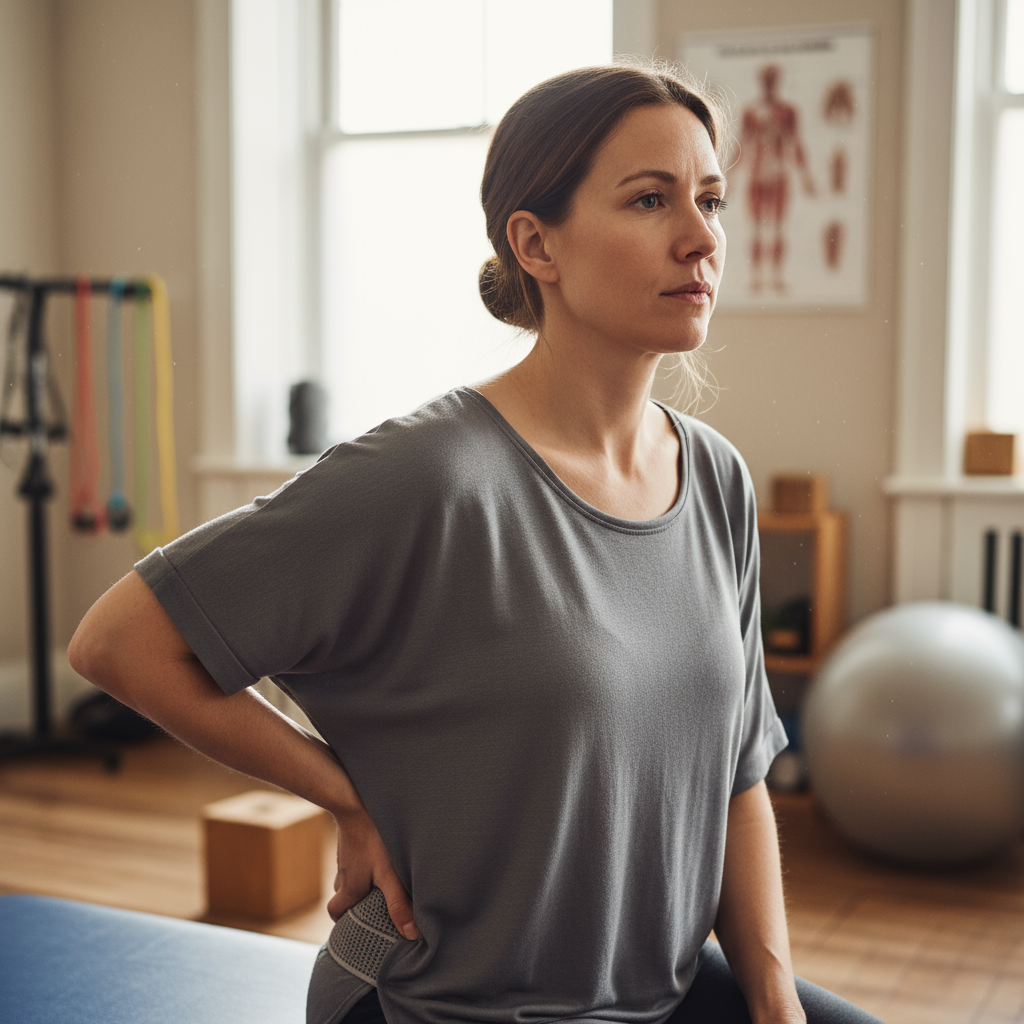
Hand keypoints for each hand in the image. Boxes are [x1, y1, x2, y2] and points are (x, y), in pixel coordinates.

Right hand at [327, 805, 418, 940]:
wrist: (355, 801)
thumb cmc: (373, 839)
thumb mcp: (390, 875)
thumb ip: (399, 904)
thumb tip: (411, 934)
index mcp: (349, 888)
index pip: (335, 912)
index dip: (342, 920)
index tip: (355, 924)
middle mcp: (343, 873)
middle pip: (343, 894)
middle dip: (355, 900)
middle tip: (374, 903)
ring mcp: (345, 855)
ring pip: (349, 874)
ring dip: (361, 879)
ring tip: (382, 879)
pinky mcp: (350, 839)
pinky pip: (354, 857)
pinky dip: (363, 862)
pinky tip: (380, 854)